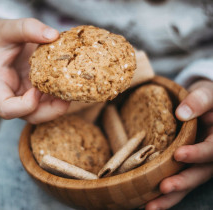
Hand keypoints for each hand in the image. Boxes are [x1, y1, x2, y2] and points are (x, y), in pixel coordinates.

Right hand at [0, 18, 68, 123]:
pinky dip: (61, 96)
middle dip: (51, 111)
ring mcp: (26, 95)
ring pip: (44, 112)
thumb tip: (53, 35)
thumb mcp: (7, 28)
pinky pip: (50, 101)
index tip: (37, 89)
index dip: (24, 105)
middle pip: (31, 116)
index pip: (6, 109)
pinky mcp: (37, 91)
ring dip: (60, 105)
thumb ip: (26, 28)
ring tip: (72, 89)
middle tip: (67, 96)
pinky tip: (70, 83)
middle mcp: (13, 95)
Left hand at [146, 79, 212, 209]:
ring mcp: (197, 163)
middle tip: (164, 188)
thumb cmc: (205, 98)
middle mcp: (209, 156)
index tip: (179, 155)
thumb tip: (181, 114)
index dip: (198, 154)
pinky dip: (164, 194)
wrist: (200, 103)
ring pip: (187, 183)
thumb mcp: (206, 94)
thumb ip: (199, 101)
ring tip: (150, 207)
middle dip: (182, 182)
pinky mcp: (184, 166)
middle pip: (199, 174)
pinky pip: (176, 180)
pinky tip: (148, 202)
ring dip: (170, 197)